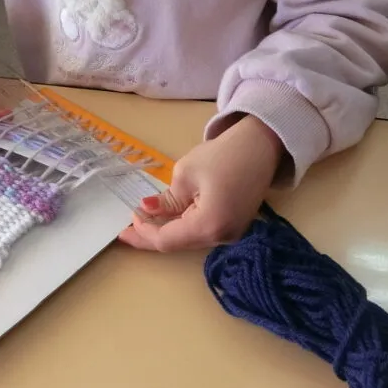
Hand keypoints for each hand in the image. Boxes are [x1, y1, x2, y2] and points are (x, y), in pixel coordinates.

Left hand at [119, 116, 282, 251]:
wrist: (261, 145)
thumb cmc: (222, 155)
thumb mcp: (186, 174)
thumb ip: (166, 199)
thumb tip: (147, 210)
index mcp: (209, 226)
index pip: (167, 240)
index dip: (144, 233)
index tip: (126, 222)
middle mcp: (222, 237)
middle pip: (179, 243)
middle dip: (152, 235)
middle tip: (127, 228)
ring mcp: (232, 234)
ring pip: (190, 239)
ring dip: (167, 231)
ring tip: (143, 221)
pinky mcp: (235, 225)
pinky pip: (202, 230)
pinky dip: (183, 226)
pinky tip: (168, 217)